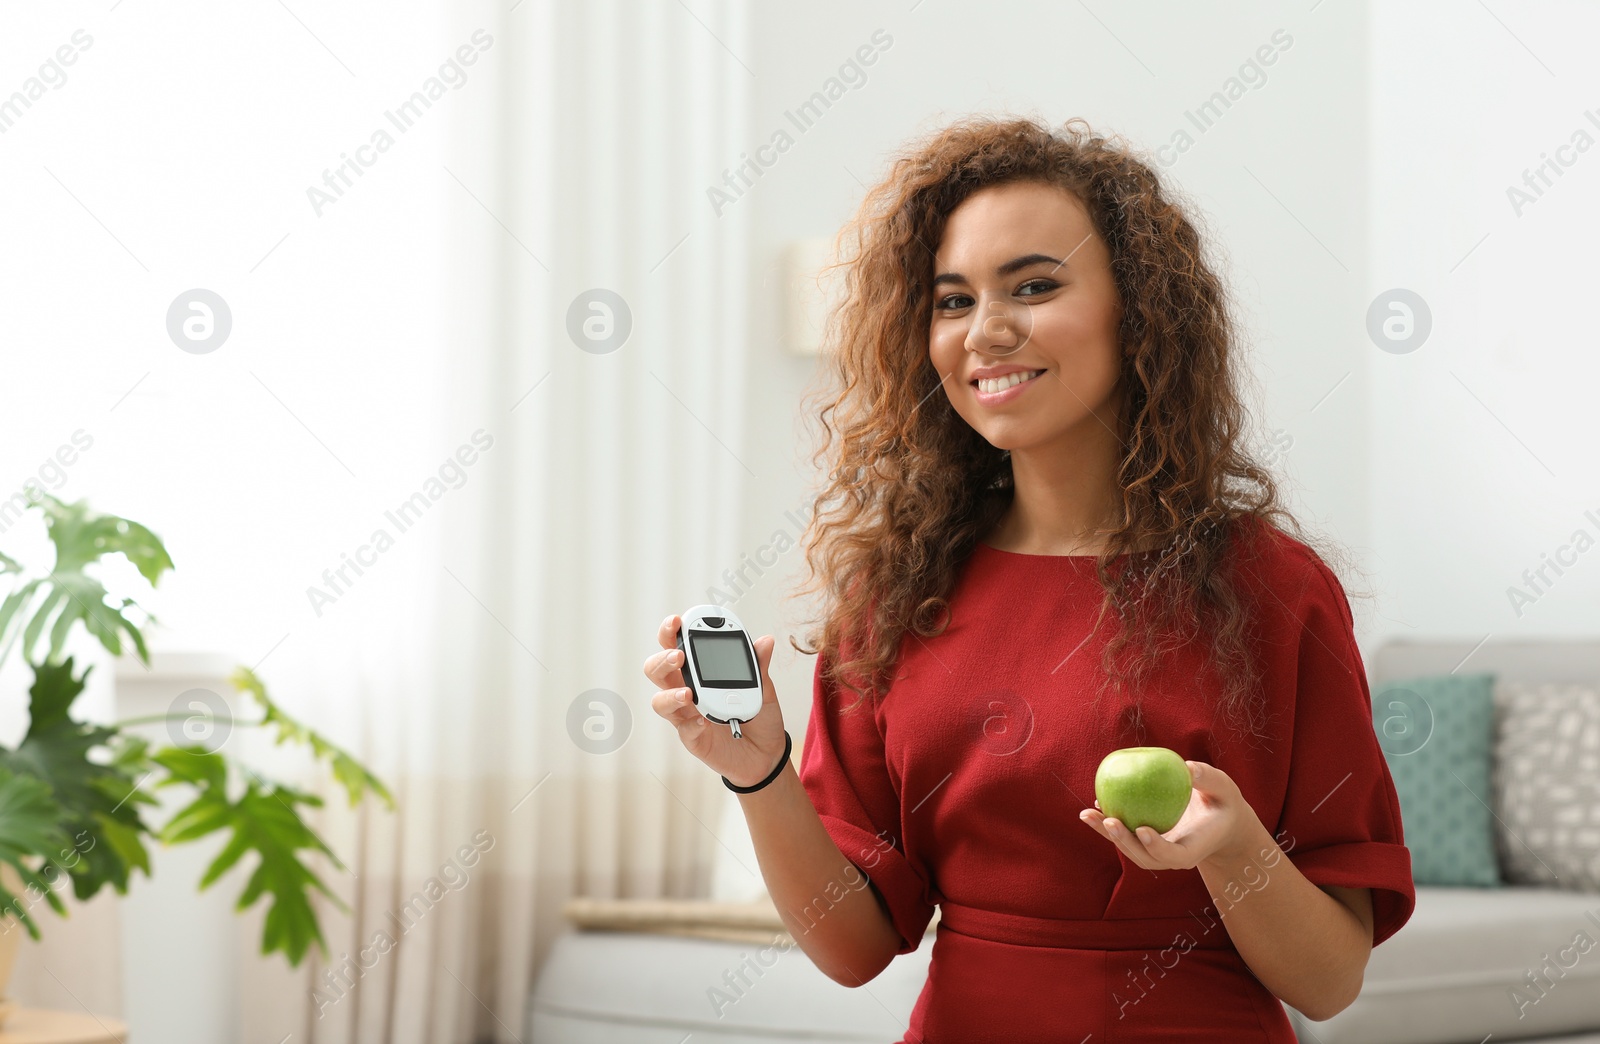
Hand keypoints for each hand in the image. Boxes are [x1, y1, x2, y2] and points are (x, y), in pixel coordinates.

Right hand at [643, 614, 788, 787]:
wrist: (767, 753)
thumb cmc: (757, 715)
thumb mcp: (763, 687)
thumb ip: (758, 665)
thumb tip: (765, 640)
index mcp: (698, 671)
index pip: (675, 645)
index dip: (670, 632)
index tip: (676, 621)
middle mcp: (686, 690)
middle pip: (657, 670)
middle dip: (663, 659)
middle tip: (678, 656)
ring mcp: (686, 715)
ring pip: (660, 701)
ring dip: (670, 695)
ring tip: (688, 694)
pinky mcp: (693, 739)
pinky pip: (684, 730)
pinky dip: (692, 724)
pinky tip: (703, 722)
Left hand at [1078, 761, 1260, 870]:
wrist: (1220, 823)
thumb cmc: (1223, 803)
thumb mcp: (1225, 789)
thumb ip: (1209, 779)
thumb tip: (1187, 767)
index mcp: (1195, 850)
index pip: (1175, 856)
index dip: (1158, 847)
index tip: (1143, 830)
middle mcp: (1173, 857)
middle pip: (1146, 858)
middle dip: (1124, 843)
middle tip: (1109, 820)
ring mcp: (1158, 854)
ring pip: (1130, 850)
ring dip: (1107, 835)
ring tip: (1088, 814)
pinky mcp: (1146, 845)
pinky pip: (1125, 836)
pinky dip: (1108, 824)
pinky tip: (1094, 806)